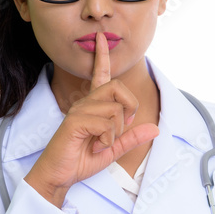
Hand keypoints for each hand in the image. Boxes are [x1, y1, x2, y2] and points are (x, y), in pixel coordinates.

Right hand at [24, 33, 159, 206]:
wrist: (59, 175)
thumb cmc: (81, 159)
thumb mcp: (114, 149)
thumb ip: (132, 138)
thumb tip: (155, 129)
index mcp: (94, 106)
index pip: (101, 75)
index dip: (102, 56)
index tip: (101, 37)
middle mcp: (85, 103)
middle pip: (118, 87)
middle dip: (129, 108)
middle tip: (122, 129)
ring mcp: (79, 111)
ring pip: (114, 109)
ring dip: (116, 131)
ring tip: (102, 143)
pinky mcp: (74, 122)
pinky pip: (105, 123)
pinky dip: (107, 139)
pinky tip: (96, 147)